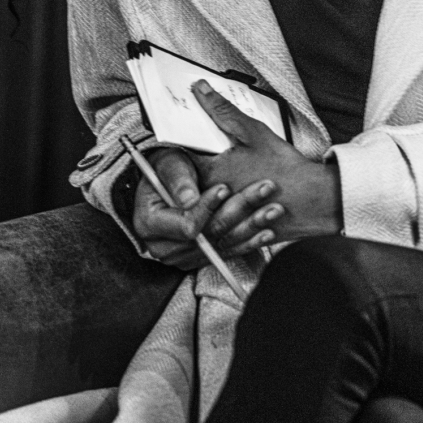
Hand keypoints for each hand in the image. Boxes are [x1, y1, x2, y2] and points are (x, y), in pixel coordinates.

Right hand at [131, 147, 285, 267]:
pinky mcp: (201, 258)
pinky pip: (227, 253)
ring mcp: (183, 256)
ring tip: (272, 209)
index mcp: (149, 224)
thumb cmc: (166, 167)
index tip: (224, 187)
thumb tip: (189, 199)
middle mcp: (165, 247)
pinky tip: (267, 231)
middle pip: (208, 236)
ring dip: (250, 228)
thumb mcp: (167, 164)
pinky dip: (249, 241)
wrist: (168, 180)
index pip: (185, 224)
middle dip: (238, 212)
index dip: (206, 207)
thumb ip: (177, 178)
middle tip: (263, 190)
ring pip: (222, 245)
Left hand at [191, 81, 342, 240]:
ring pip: (199, 204)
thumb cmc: (283, 167)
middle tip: (198, 155)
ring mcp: (221, 217)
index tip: (180, 136)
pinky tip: (231, 196)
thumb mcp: (253, 132)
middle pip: (186, 181)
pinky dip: (219, 208)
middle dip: (188, 168)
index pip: (178, 156)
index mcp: (211, 173)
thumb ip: (222, 111)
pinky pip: (216, 221)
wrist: (311, 201)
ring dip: (201, 191)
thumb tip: (200, 89)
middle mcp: (211, 198)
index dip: (177, 144)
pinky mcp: (234, 230)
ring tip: (218, 178)